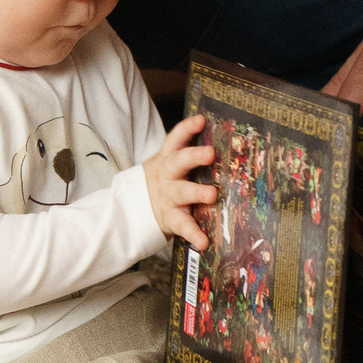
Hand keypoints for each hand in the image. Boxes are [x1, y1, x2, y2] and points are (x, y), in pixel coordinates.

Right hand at [144, 114, 217, 247]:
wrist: (137, 208)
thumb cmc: (166, 180)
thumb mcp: (171, 163)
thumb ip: (191, 153)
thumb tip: (226, 136)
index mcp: (168, 158)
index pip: (176, 139)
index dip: (187, 129)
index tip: (201, 120)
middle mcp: (168, 175)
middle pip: (178, 162)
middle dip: (193, 156)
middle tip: (210, 153)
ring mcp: (169, 197)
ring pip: (182, 192)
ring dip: (197, 193)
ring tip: (212, 195)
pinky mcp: (171, 218)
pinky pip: (183, 226)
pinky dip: (193, 234)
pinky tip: (204, 242)